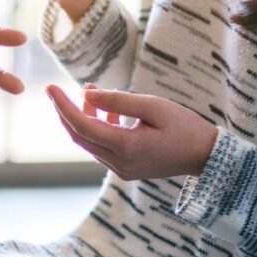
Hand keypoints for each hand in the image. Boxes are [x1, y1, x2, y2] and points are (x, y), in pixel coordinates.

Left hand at [46, 84, 217, 179]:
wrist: (207, 156)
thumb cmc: (185, 127)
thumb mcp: (154, 106)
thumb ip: (119, 101)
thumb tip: (88, 94)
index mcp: (125, 147)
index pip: (82, 125)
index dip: (63, 105)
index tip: (50, 87)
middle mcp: (118, 162)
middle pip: (79, 135)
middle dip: (66, 111)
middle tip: (59, 90)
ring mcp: (121, 169)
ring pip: (89, 141)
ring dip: (84, 117)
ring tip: (91, 92)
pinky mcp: (125, 169)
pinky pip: (101, 147)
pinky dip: (97, 127)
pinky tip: (106, 110)